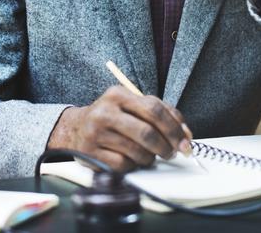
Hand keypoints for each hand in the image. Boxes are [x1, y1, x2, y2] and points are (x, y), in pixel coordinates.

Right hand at [46, 86, 191, 172]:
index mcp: (117, 94)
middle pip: (147, 133)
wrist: (74, 129)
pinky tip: (130, 159)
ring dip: (150, 157)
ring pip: (138, 152)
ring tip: (147, 154)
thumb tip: (186, 135)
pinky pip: (124, 165)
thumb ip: (161, 114)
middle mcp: (104, 112)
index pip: (154, 109)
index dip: (174, 128)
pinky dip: (133, 165)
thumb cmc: (112, 118)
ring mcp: (95, 133)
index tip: (185, 141)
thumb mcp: (132, 106)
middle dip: (166, 146)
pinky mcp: (91, 153)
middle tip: (172, 152)